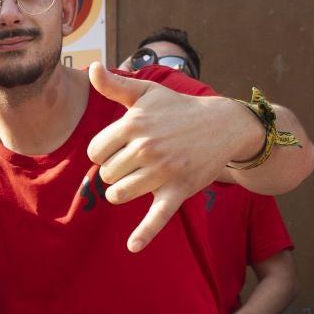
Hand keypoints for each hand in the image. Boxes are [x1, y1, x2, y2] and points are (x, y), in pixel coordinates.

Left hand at [84, 65, 263, 251]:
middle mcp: (146, 148)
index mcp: (133, 124)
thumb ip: (116, 85)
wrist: (222, 125)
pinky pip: (156, 217)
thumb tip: (90, 67)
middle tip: (138, 160)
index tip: (119, 148)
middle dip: (117, 170)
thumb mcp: (147, 93)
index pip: (95, 152)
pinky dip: (144, 234)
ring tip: (138, 179)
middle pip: (106, 174)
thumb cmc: (178, 109)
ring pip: (119, 195)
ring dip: (123, 191)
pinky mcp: (177, 191)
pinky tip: (133, 246)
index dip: (104, 152)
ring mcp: (162, 171)